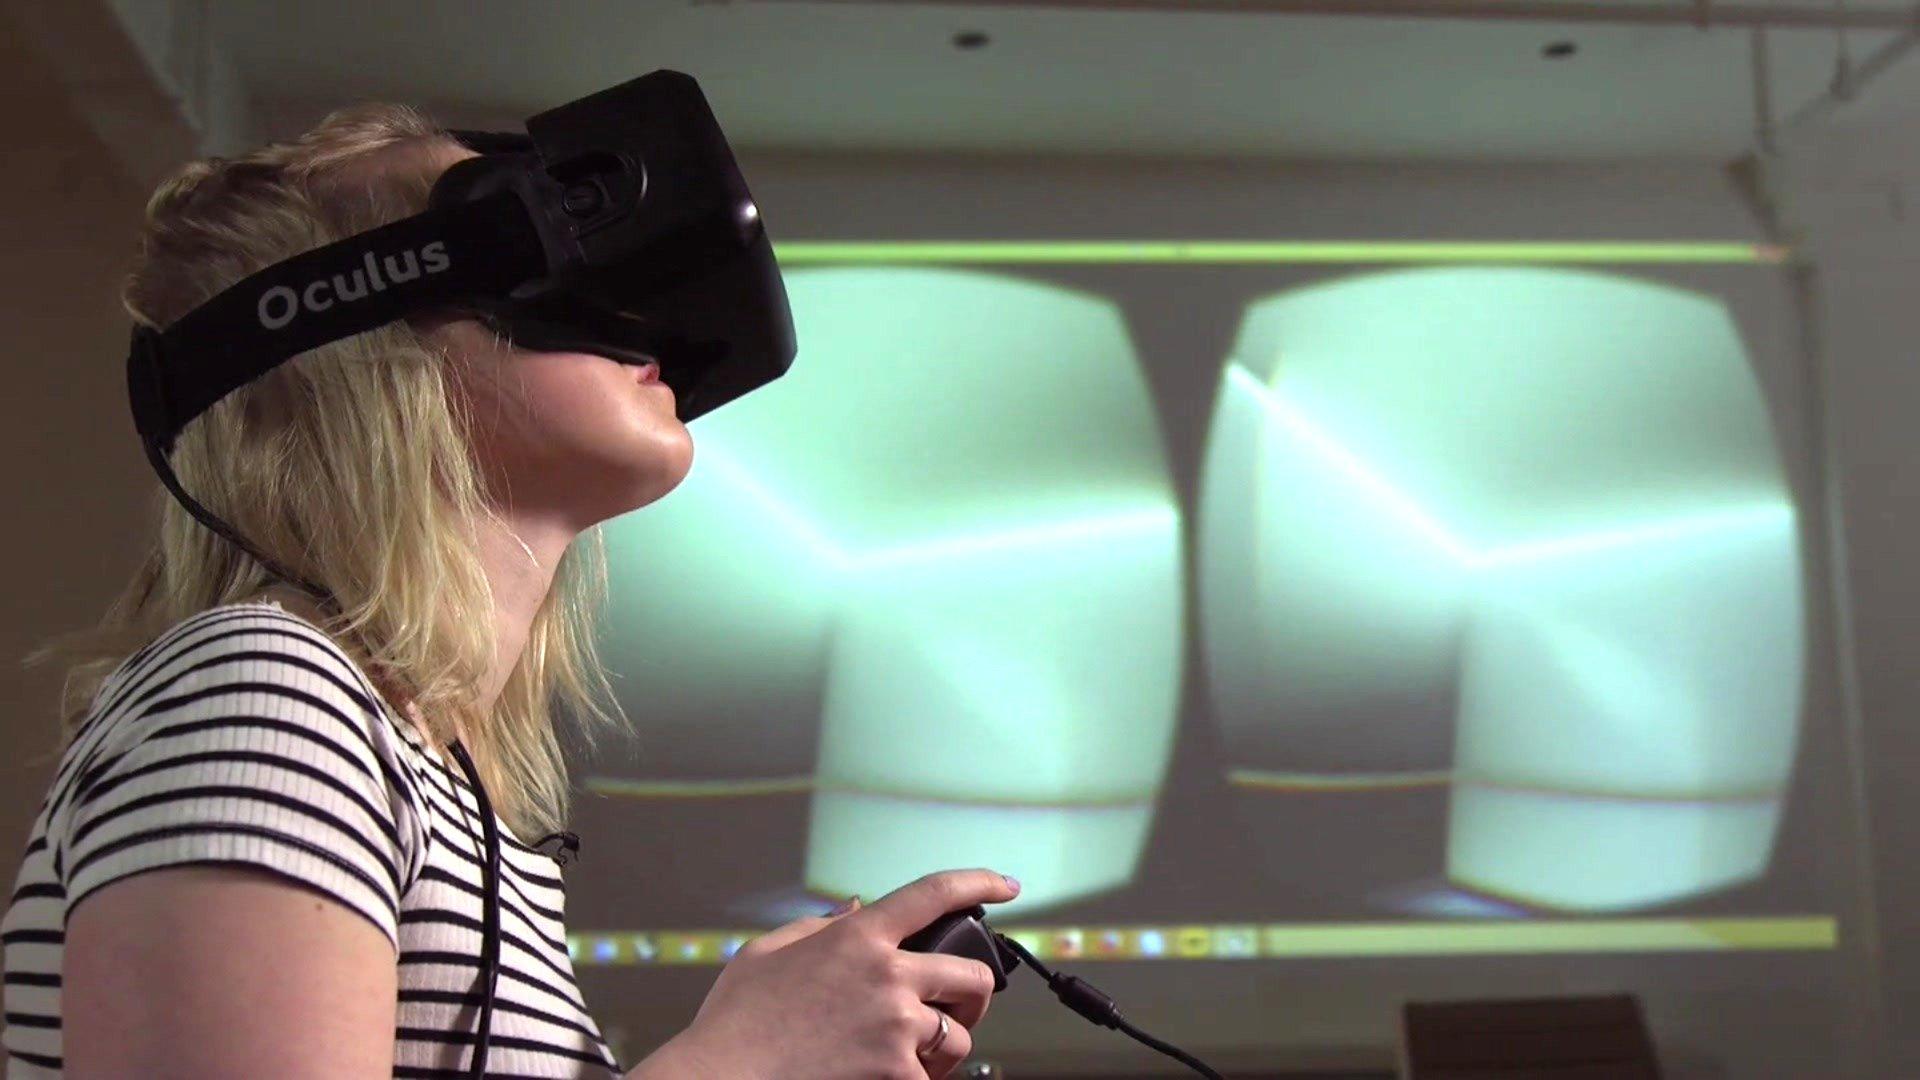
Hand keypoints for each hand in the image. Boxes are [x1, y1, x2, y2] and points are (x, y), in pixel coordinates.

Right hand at [656, 868, 1020, 1079]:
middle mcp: (886, 976)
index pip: (934, 894)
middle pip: (972, 974)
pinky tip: (890, 1077)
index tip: (1005, 884)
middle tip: (958, 1005)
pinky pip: (933, 1078)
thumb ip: (818, 927)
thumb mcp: (767, 952)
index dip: (979, 882)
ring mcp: (895, 1027)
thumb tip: (854, 911)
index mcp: (857, 938)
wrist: (721, 1077)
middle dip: (972, 992)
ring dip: (945, 1046)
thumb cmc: (736, 1021)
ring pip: (959, 1035)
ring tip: (916, 1054)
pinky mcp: (895, 1073)